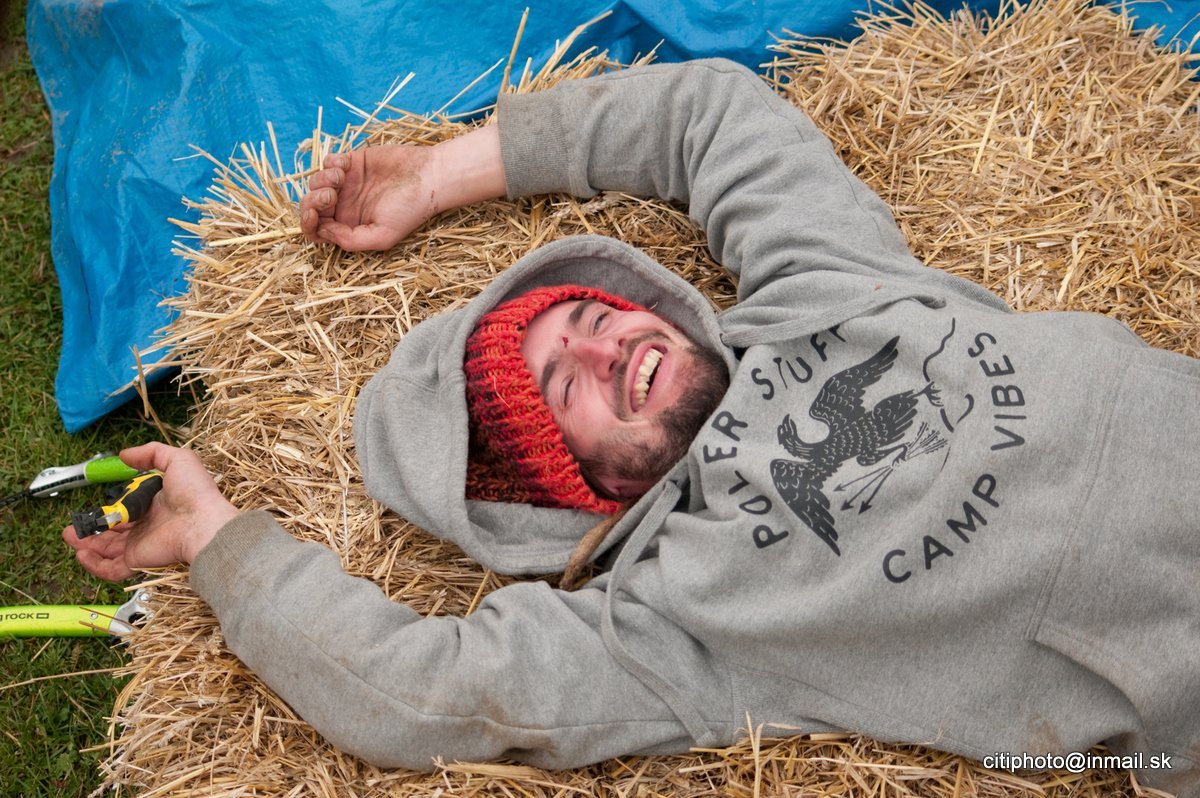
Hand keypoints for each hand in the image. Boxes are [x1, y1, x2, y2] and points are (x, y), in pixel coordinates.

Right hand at [63, 443, 238, 581]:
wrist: (204, 523)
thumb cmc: (195, 492)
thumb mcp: (178, 460)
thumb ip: (151, 453)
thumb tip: (124, 454)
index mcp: (157, 506)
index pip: (129, 510)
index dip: (112, 508)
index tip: (96, 503)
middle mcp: (148, 527)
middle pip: (114, 532)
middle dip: (92, 529)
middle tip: (74, 525)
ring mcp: (141, 545)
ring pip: (108, 550)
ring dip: (87, 545)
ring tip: (70, 535)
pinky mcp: (137, 560)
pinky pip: (111, 569)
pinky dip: (94, 566)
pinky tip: (81, 554)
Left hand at [300, 145, 437, 250]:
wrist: (428, 177)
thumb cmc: (409, 210)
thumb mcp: (382, 236)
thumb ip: (350, 240)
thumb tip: (322, 231)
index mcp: (349, 227)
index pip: (316, 230)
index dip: (308, 224)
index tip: (315, 215)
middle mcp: (344, 207)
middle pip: (310, 206)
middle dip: (312, 201)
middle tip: (330, 196)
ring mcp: (347, 184)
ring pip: (315, 182)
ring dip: (322, 179)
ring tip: (342, 178)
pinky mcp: (352, 162)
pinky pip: (327, 161)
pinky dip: (331, 162)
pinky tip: (348, 165)